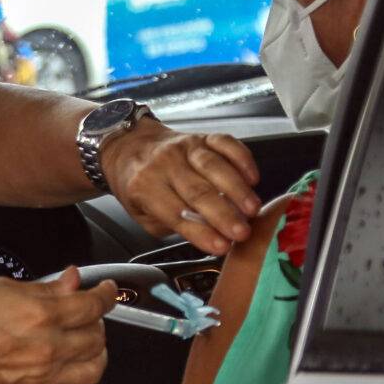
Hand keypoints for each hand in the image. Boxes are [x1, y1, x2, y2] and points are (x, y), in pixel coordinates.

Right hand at [0, 267, 114, 383]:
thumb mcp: (2, 288)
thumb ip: (44, 287)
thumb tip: (70, 281)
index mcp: (42, 315)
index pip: (94, 304)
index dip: (107, 293)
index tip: (107, 289)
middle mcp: (49, 347)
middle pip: (99, 335)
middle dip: (98, 319)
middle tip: (86, 311)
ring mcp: (45, 373)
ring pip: (95, 366)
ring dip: (97, 350)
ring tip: (86, 339)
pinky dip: (79, 373)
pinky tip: (70, 361)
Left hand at [98, 122, 262, 254]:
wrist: (131, 145)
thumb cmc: (140, 186)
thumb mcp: (144, 214)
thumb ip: (173, 225)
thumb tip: (208, 234)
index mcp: (145, 186)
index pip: (176, 213)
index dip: (201, 232)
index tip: (222, 246)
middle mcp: (165, 163)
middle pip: (198, 191)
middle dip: (223, 214)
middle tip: (242, 232)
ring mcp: (186, 147)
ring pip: (214, 167)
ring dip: (237, 189)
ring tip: (252, 209)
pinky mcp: (202, 136)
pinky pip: (225, 143)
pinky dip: (242, 159)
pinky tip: (253, 178)